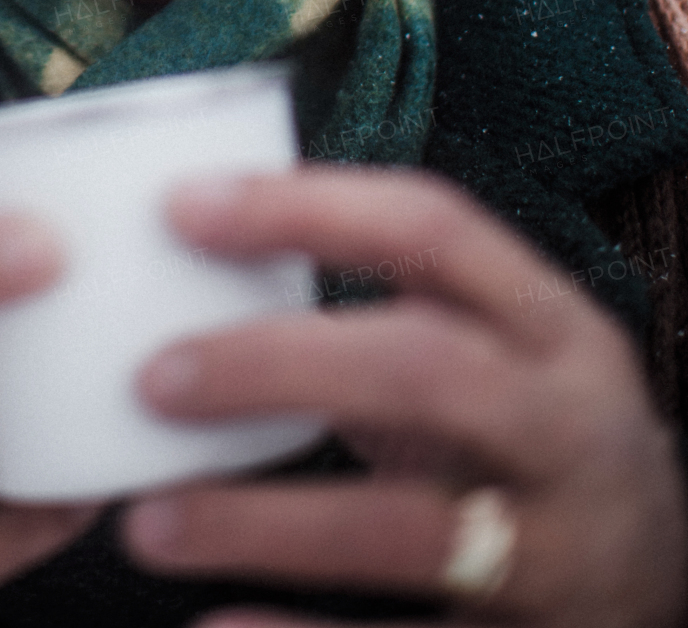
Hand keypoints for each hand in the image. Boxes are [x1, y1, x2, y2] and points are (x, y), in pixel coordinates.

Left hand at [120, 167, 686, 626]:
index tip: (183, 205)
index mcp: (552, 324)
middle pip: (422, 372)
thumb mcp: (498, 352)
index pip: (432, 228)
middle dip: (278, 365)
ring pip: (406, 530)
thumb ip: (382, 312)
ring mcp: (556, 551)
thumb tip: (190, 270)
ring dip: (264, 524)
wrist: (674, 578)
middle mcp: (565, 428)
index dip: (306, 208)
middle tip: (153, 376)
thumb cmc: (531, 437)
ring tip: (148, 522)